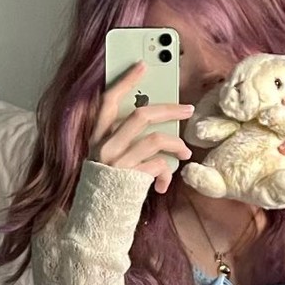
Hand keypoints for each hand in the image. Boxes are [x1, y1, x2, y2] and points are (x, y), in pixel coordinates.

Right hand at [88, 60, 194, 194]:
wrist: (98, 219)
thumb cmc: (108, 185)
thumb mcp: (110, 158)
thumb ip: (125, 139)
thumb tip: (157, 123)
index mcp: (96, 137)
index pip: (108, 101)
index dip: (126, 81)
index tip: (143, 65)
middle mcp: (104, 146)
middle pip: (141, 115)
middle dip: (169, 109)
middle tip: (187, 109)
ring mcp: (116, 161)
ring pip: (155, 139)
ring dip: (176, 145)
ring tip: (186, 152)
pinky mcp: (129, 177)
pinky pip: (159, 165)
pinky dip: (167, 172)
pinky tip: (165, 183)